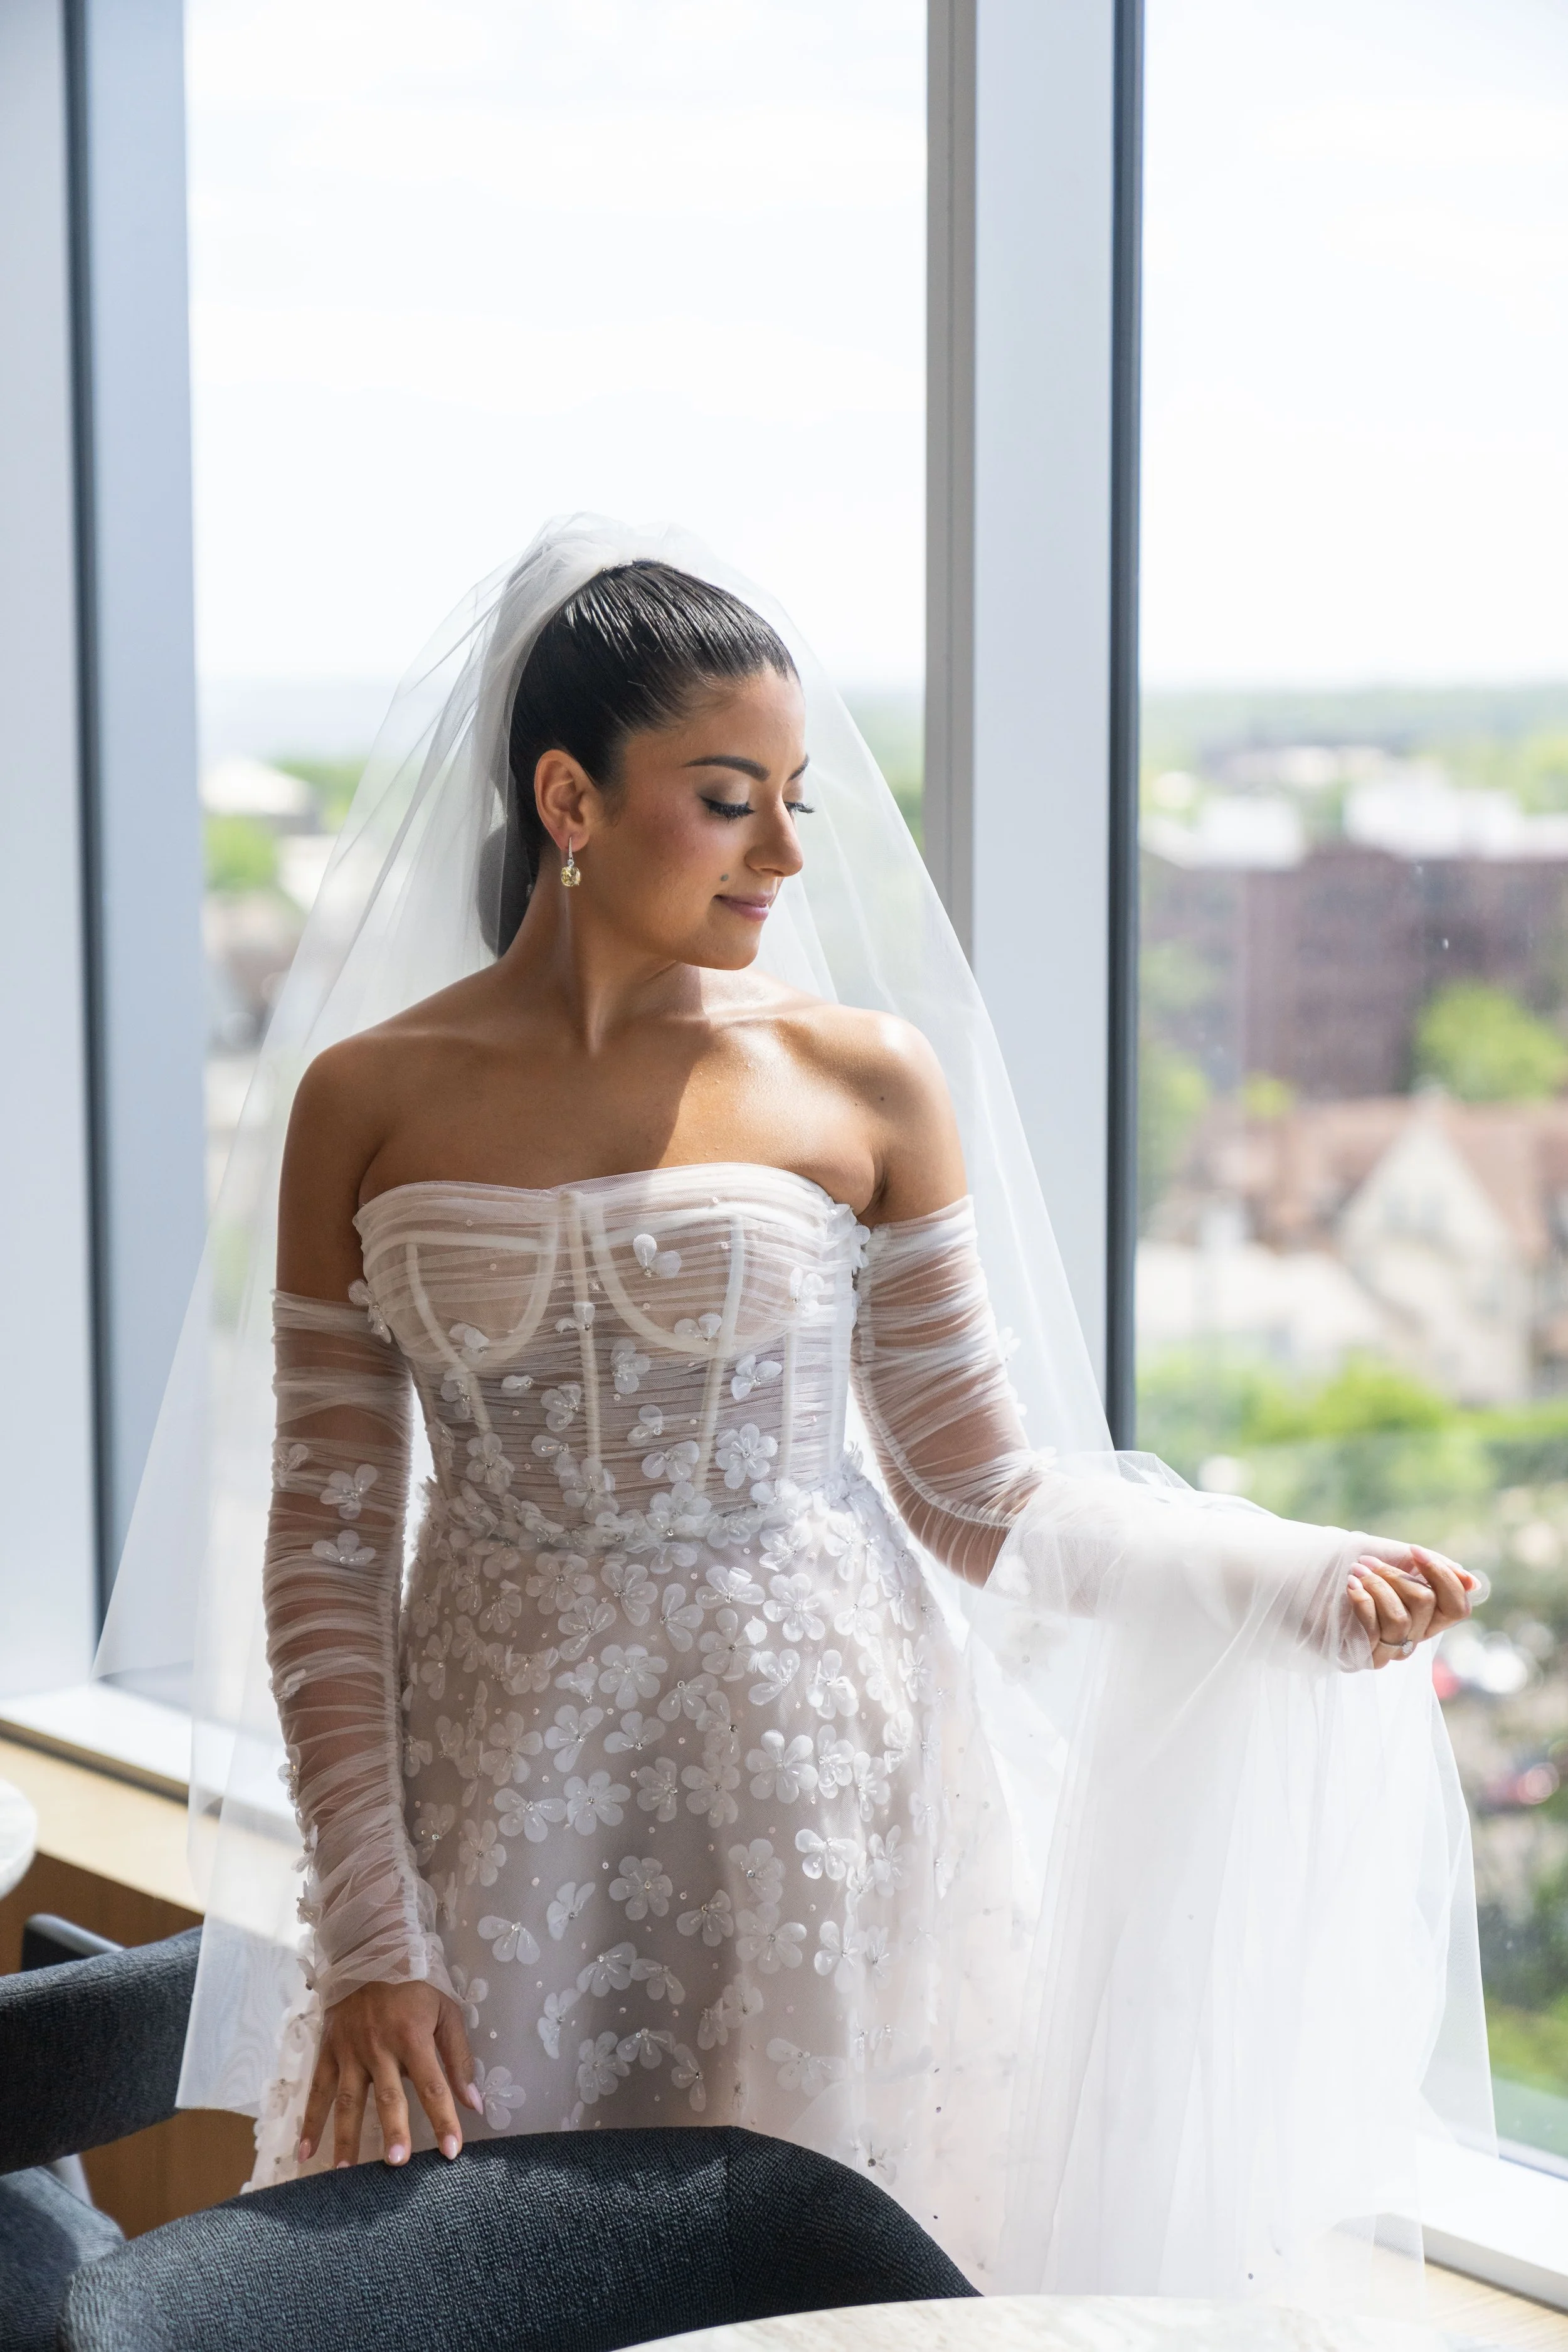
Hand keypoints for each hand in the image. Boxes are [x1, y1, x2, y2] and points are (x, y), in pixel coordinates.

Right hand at [298, 1980, 481, 2169]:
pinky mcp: (328, 2051)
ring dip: (346, 2137)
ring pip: (347, 2100)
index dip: (444, 2119)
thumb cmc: (414, 1986)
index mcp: (413, 2036)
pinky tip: (305, 2152)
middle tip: (397, 2164)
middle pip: (388, 2096)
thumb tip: (474, 2103)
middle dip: (393, 2130)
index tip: (451, 2152)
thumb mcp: (446, 2011)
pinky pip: (317, 2091)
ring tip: (346, 2173)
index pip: (432, 2085)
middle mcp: (380, 2047)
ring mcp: (350, 2051)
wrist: (369, 1952)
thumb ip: (459, 2058)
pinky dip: (310, 2122)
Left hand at [1346, 1540, 1478, 1669]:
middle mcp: (1411, 1637)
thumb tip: (1472, 1582)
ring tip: (1353, 1573)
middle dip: (1395, 1575)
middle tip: (1365, 1562)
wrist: (1299, 1574)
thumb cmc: (1346, 1564)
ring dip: (1377, 1587)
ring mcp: (1386, 1651)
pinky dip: (1362, 1601)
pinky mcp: (1361, 1658)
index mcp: (1424, 1615)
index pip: (1457, 1608)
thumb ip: (1429, 1568)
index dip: (1443, 1577)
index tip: (1414, 1551)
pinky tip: (1349, 1587)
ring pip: (1402, 1619)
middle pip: (1427, 1604)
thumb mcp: (1391, 1556)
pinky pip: (1375, 1631)